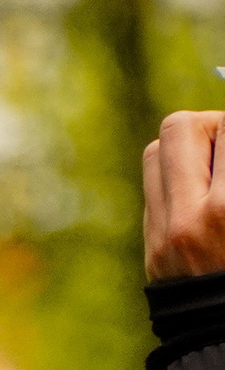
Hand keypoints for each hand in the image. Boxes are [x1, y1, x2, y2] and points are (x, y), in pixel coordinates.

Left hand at [146, 110, 224, 280]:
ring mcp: (163, 231)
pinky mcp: (152, 244)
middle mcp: (190, 218)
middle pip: (182, 128)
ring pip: (156, 151)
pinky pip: (154, 186)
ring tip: (221, 165)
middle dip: (215, 124)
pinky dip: (178, 177)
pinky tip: (206, 193)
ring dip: (191, 146)